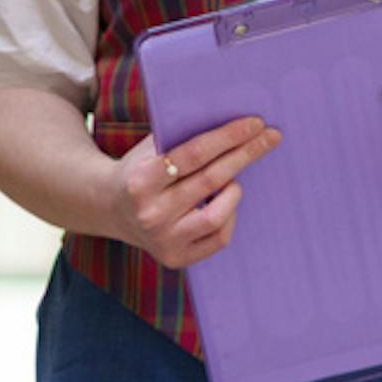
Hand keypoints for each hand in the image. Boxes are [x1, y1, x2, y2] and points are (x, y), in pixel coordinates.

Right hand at [112, 116, 280, 270]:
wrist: (111, 208)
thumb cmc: (141, 169)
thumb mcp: (149, 148)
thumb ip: (181, 136)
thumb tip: (234, 123)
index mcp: (140, 180)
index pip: (194, 153)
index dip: (228, 137)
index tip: (255, 123)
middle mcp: (150, 213)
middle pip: (211, 180)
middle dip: (245, 154)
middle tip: (270, 137)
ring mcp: (163, 239)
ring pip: (218, 215)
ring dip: (234, 190)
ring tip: (232, 180)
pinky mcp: (175, 258)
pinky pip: (218, 238)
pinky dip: (229, 216)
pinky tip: (224, 203)